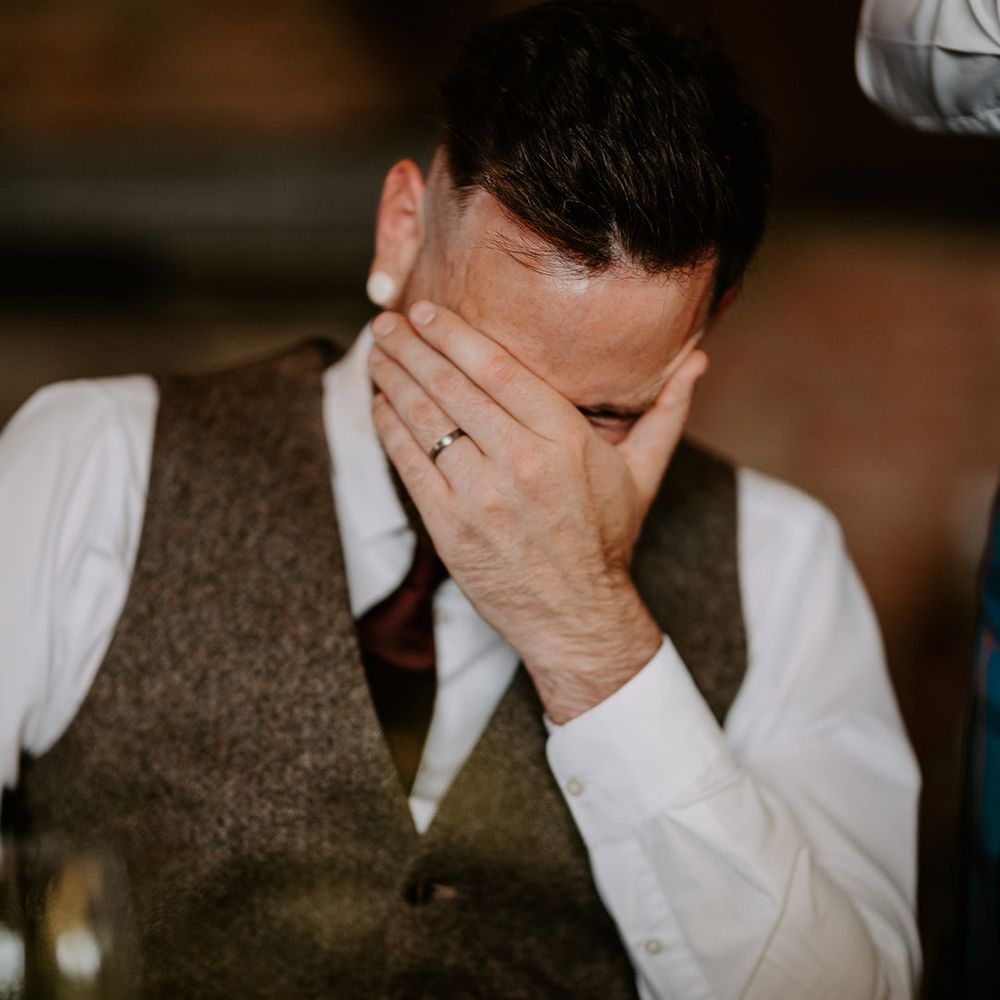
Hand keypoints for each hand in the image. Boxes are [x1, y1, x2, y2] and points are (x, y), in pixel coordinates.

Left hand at [367, 301, 707, 722]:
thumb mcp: (644, 473)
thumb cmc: (606, 539)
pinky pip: (408, 463)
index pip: (497, 368)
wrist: (576, 615)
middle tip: (387, 322)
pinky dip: (389, 428)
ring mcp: (480, 495)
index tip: (427, 312)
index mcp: (566, 439)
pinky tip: (380, 403)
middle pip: (452, 386)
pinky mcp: (449, 526)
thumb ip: (667, 412)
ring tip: (377, 353)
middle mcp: (520, 461)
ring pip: (425, 419)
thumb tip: (699, 362)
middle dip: (412, 347)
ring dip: (394, 379)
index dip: (454, 334)